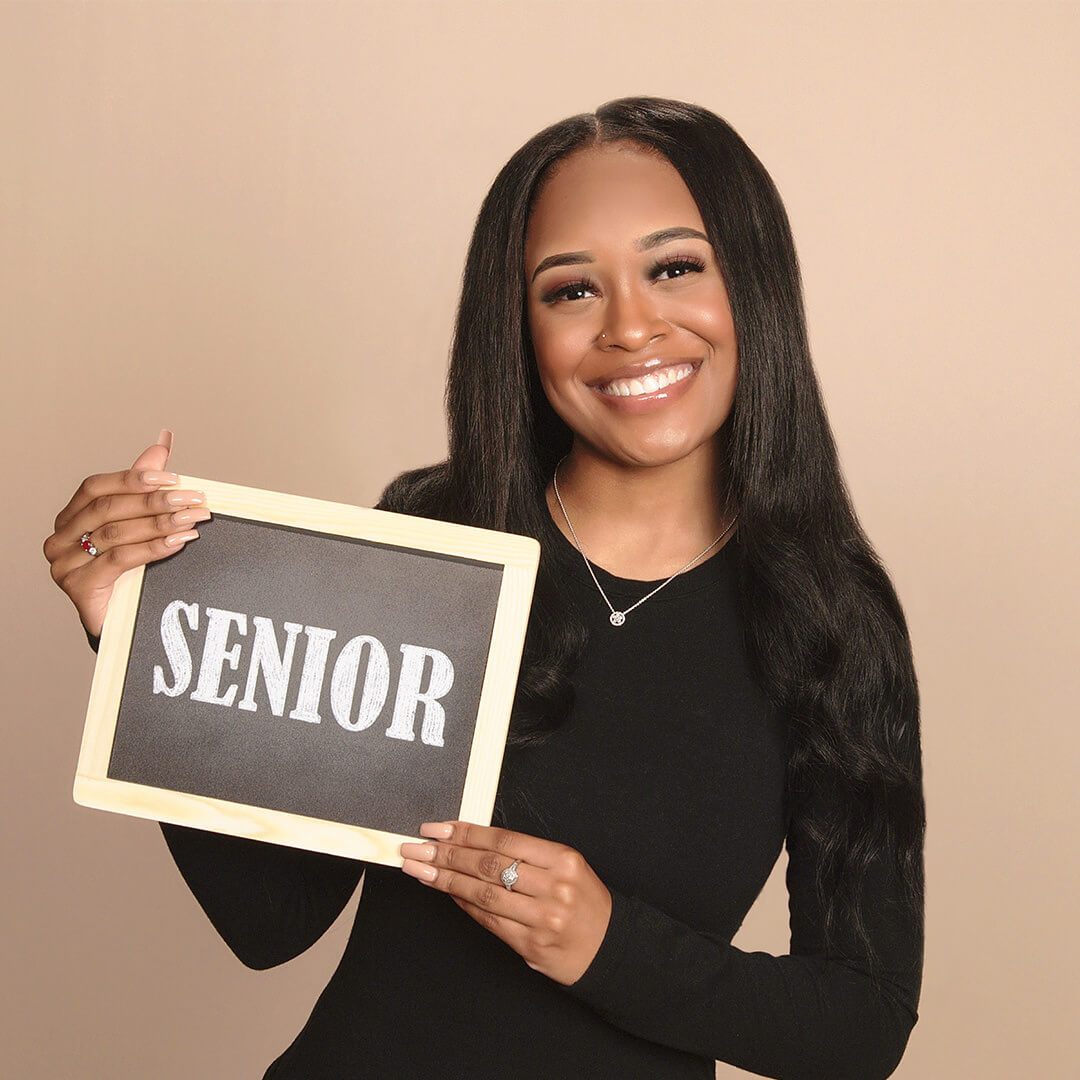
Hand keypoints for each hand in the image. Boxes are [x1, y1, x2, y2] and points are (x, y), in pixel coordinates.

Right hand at [43, 429, 211, 639]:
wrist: (120, 621)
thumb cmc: (127, 570)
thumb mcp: (137, 523)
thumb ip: (144, 485)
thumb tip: (162, 442)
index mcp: (71, 516)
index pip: (98, 487)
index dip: (135, 478)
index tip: (174, 478)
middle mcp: (61, 536)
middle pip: (110, 509)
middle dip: (157, 501)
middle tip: (194, 499)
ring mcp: (64, 562)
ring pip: (117, 533)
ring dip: (161, 523)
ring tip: (193, 519)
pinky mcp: (77, 586)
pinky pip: (120, 559)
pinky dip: (153, 548)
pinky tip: (178, 542)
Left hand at [399, 821, 611, 985]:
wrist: (609, 946)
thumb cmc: (584, 901)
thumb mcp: (567, 866)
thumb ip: (527, 854)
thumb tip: (473, 843)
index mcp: (562, 859)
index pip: (503, 841)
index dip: (466, 833)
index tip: (437, 828)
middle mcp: (553, 887)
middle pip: (488, 865)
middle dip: (446, 853)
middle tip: (416, 846)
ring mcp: (541, 918)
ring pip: (482, 893)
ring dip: (444, 879)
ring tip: (418, 868)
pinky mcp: (530, 944)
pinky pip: (487, 920)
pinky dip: (462, 903)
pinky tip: (443, 891)